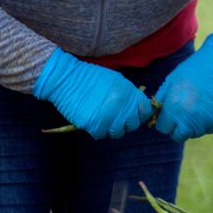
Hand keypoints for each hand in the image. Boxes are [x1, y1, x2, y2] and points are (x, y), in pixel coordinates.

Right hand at [33, 48, 151, 138]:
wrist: (66, 78)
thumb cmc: (90, 77)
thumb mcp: (116, 80)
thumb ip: (129, 94)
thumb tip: (138, 107)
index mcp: (128, 92)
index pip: (146, 110)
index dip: (140, 113)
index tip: (133, 113)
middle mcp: (121, 105)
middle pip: (133, 125)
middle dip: (125, 123)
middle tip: (115, 118)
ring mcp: (108, 116)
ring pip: (117, 133)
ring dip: (111, 128)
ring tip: (103, 119)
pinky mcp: (93, 124)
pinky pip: (101, 135)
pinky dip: (97, 131)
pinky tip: (93, 121)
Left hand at [154, 33, 212, 142]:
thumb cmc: (193, 70)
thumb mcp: (171, 81)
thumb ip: (161, 100)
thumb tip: (155, 113)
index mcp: (175, 108)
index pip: (163, 128)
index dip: (165, 120)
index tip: (170, 112)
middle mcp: (190, 119)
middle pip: (178, 136)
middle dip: (177, 127)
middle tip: (182, 112)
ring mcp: (206, 122)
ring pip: (193, 134)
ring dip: (192, 126)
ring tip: (196, 107)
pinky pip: (207, 129)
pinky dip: (205, 123)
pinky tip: (207, 107)